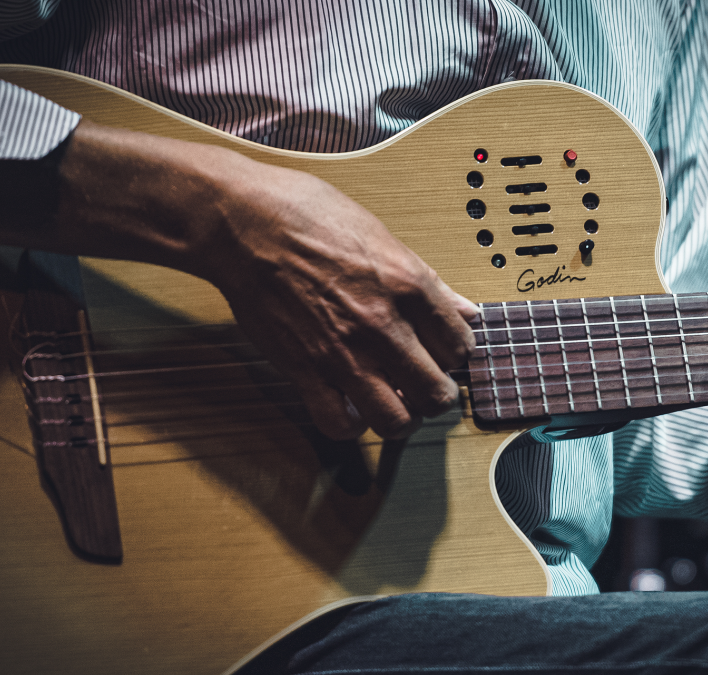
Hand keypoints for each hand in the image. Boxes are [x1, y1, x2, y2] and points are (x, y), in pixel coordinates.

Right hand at [205, 165, 477, 438]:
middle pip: (436, 392)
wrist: (243, 223)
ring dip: (400, 417)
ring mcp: (343, 352)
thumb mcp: (382, 236)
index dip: (456, 355)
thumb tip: (464, 309)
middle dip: (437, 395)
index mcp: (408, 284)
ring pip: (396, 420)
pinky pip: (339, 423)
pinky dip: (351, 425)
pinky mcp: (304, 370)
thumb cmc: (305, 216)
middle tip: (425, 386)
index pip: (460, 346)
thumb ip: (428, 282)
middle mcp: (382, 323)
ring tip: (394, 403)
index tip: (444, 354)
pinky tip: (351, 407)